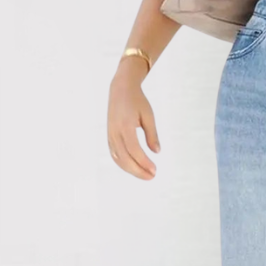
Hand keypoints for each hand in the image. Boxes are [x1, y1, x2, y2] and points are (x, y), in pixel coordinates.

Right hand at [108, 59, 159, 178]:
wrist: (120, 89)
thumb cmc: (137, 101)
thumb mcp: (148, 115)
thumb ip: (152, 134)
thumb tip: (156, 152)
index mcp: (125, 125)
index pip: (134, 149)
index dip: (143, 162)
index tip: (154, 170)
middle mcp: (115, 132)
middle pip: (125, 158)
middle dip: (138, 170)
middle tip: (152, 176)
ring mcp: (110, 135)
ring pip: (118, 159)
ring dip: (131, 170)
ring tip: (145, 175)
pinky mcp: (109, 137)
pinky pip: (115, 154)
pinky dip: (123, 164)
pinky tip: (134, 168)